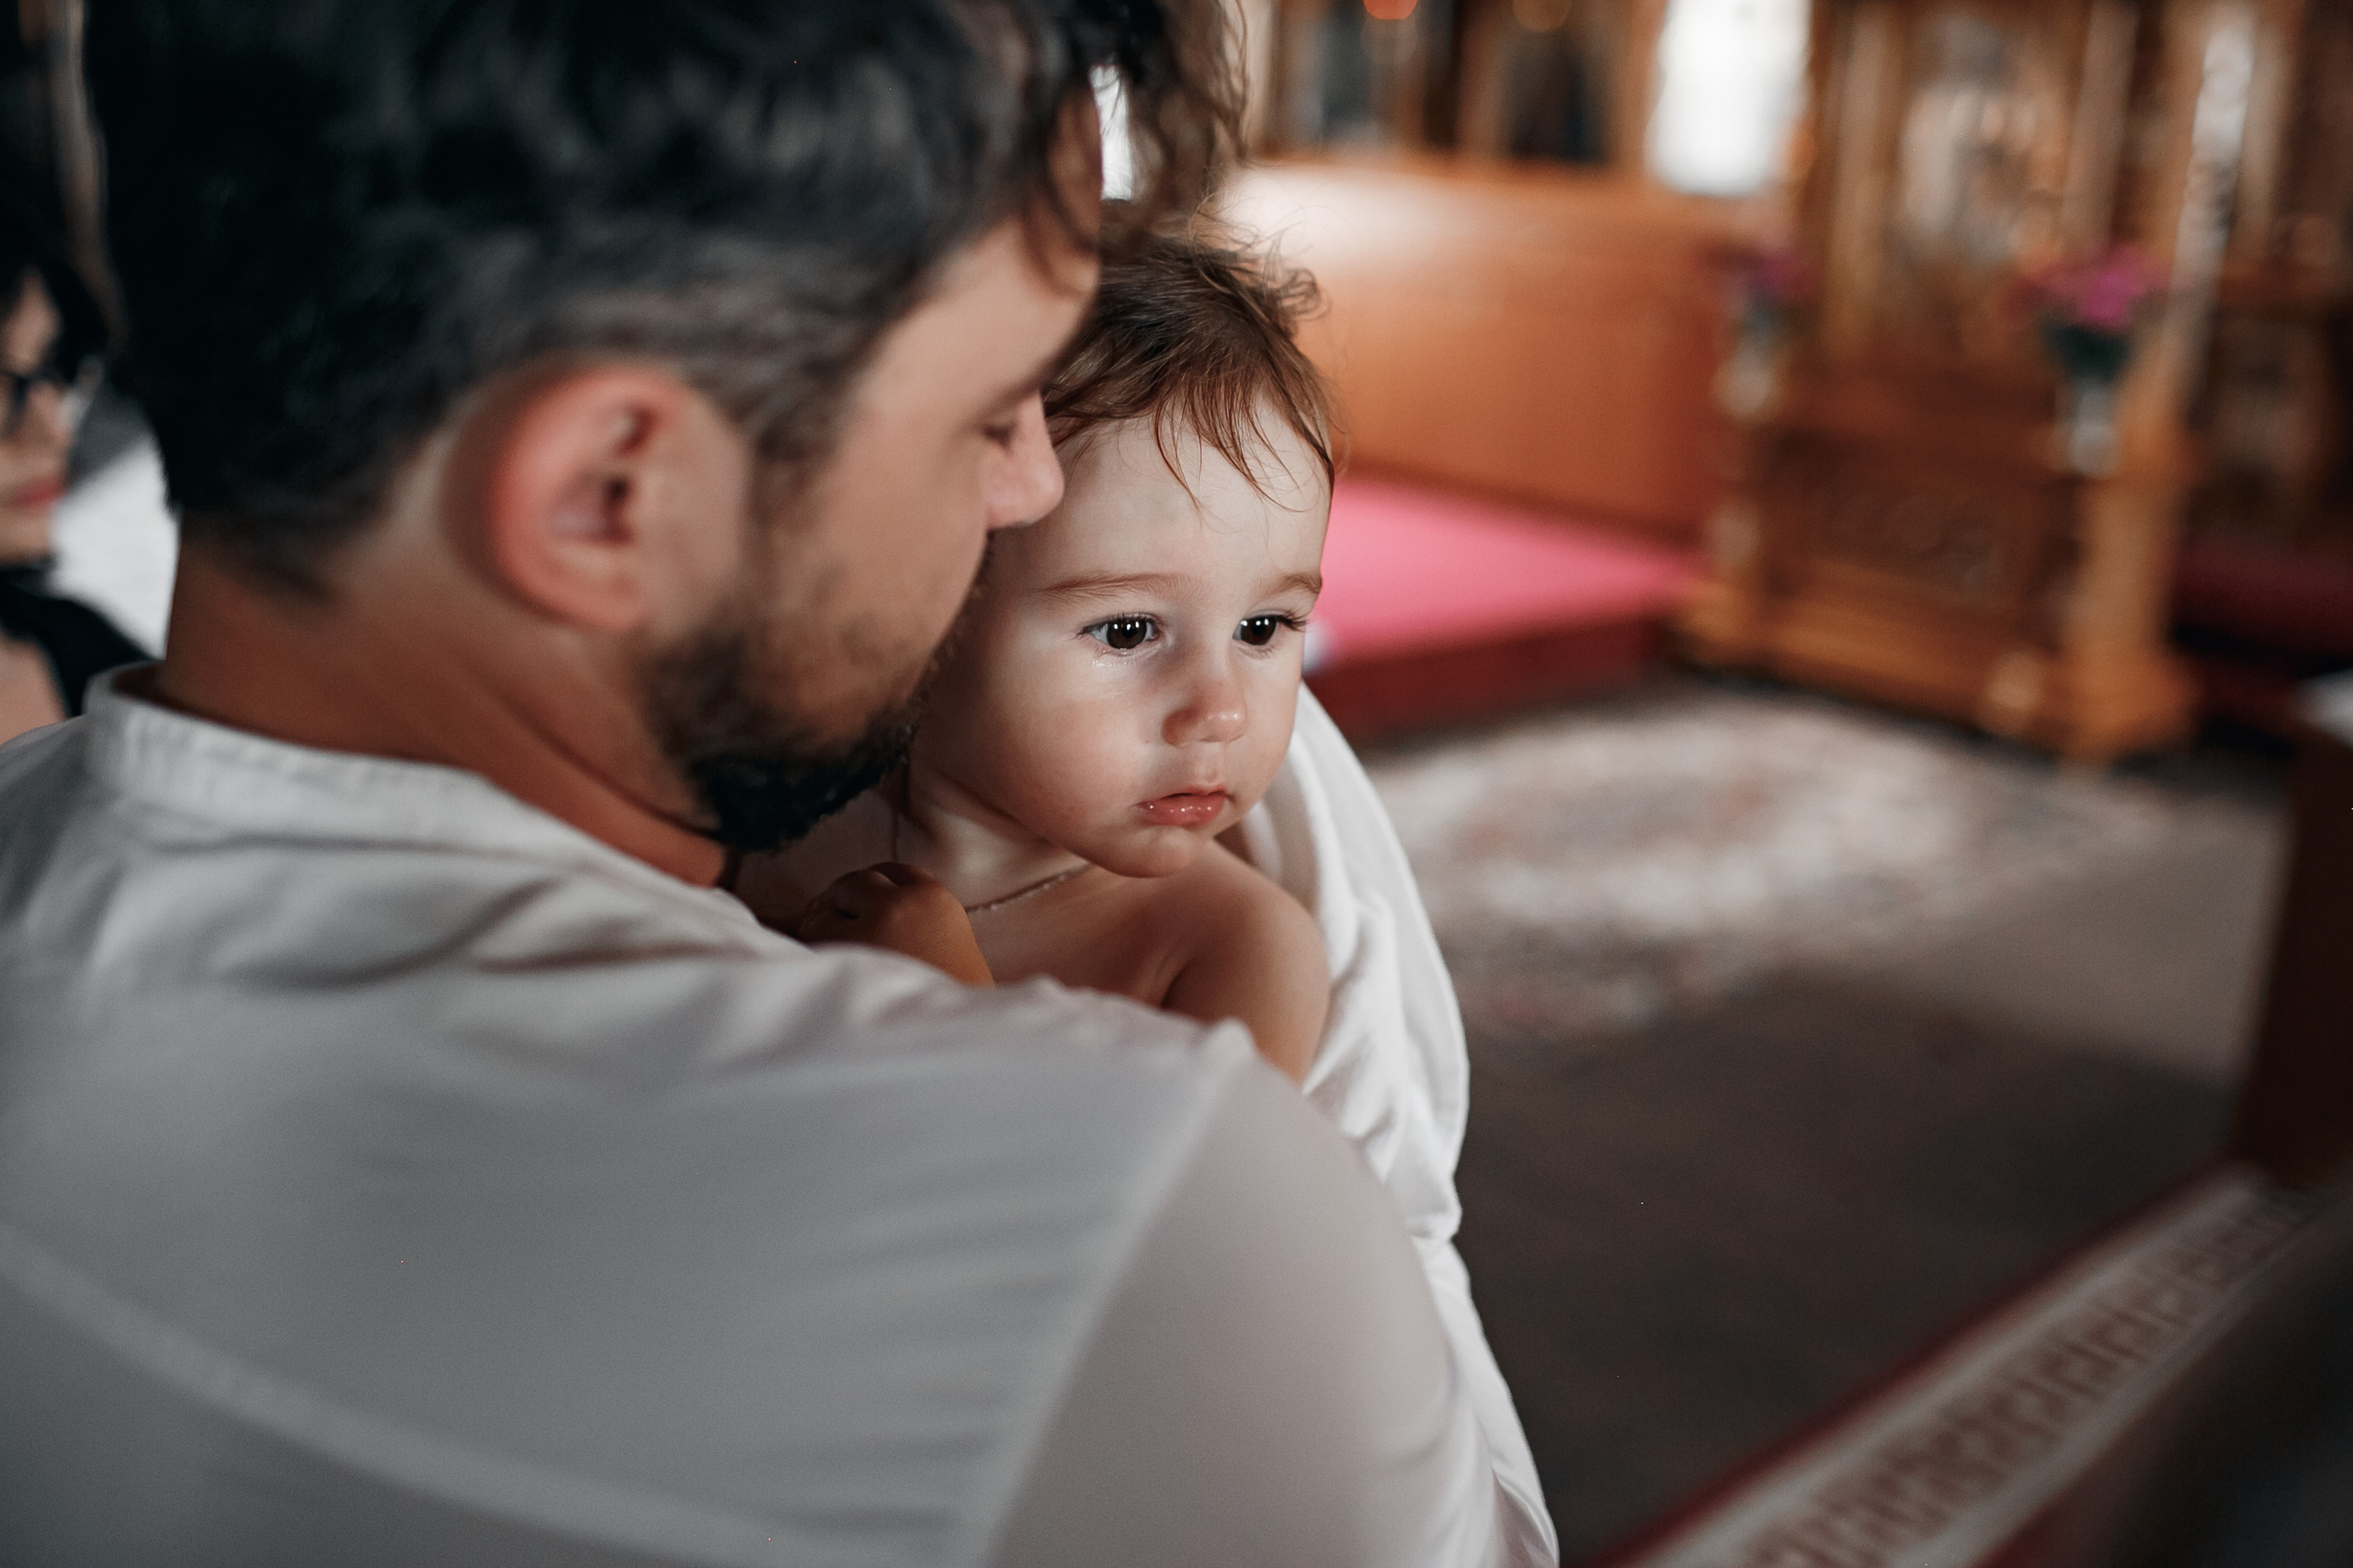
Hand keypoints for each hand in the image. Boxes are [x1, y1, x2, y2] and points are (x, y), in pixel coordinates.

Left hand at [789, 862, 993, 985]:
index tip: (864, 910)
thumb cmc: (950, 1002)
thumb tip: (835, 904)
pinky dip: (813, 945)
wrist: (956, 1041)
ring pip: (829, 903)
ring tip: (840, 956)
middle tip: (843, 935)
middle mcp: (906, 902)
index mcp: (937, 899)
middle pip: (856, 882)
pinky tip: (830, 969)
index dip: (874, 890)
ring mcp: (876, 922)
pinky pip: (812, 931)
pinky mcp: (849, 948)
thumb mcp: (947, 946)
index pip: (893, 872)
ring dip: (826, 923)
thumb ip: (913, 918)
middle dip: (845, 904)